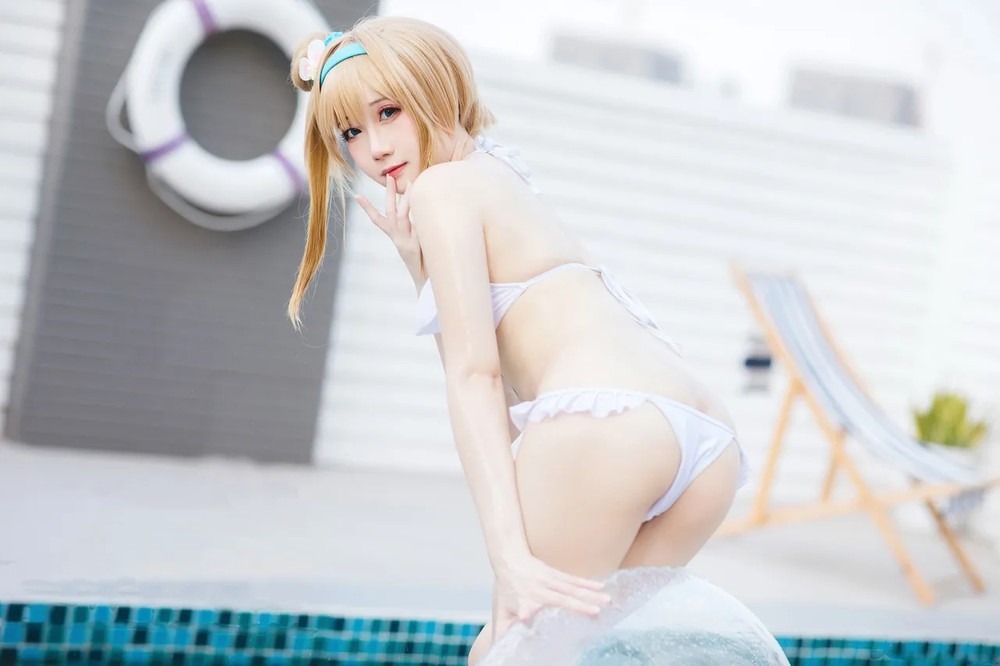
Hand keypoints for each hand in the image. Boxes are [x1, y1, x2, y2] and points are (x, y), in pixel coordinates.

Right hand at [354, 174, 422, 282]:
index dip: (367, 208)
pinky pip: (416, 226)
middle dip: (389, 194)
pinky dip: (419, 214)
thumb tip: (423, 212)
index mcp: (396, 237)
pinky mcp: (416, 245)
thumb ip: (416, 230)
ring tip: (410, 182)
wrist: (427, 282)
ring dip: (405, 198)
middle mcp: (398, 238)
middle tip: (390, 177)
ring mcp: (406, 242)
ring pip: (402, 216)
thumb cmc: (424, 262)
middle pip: (389, 212)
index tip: (355, 195)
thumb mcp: (417, 243)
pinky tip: (422, 200)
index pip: (378, 220)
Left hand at [491, 550, 610, 641]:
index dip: (531, 615)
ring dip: (591, 594)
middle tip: (598, 612)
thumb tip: (499, 650)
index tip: (542, 625)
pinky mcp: (555, 573)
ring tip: (607, 599)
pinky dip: (588, 582)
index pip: (529, 613)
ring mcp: (549, 581)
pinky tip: (601, 586)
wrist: (509, 558)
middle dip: (580, 605)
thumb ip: (503, 630)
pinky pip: (573, 579)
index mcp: (525, 603)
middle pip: (562, 599)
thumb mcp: (501, 610)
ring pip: (572, 588)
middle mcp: (539, 592)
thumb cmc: (506, 587)